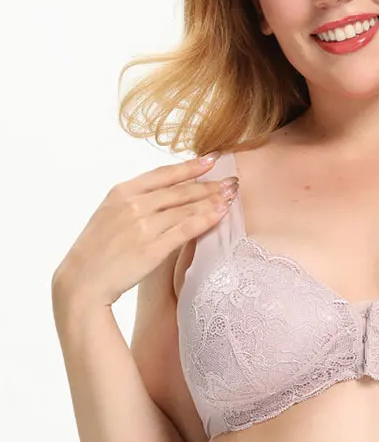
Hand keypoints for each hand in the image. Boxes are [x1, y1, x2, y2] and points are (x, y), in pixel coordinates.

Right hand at [52, 153, 237, 308]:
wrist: (82, 281)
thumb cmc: (97, 250)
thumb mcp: (110, 215)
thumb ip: (135, 202)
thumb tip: (167, 195)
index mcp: (121, 192)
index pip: (163, 174)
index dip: (190, 166)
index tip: (211, 160)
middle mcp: (133, 205)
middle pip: (180, 190)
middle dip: (210, 185)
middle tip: (232, 181)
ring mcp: (143, 226)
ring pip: (186, 209)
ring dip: (212, 201)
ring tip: (231, 197)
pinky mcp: (153, 249)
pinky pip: (186, 230)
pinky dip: (206, 220)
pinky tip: (220, 214)